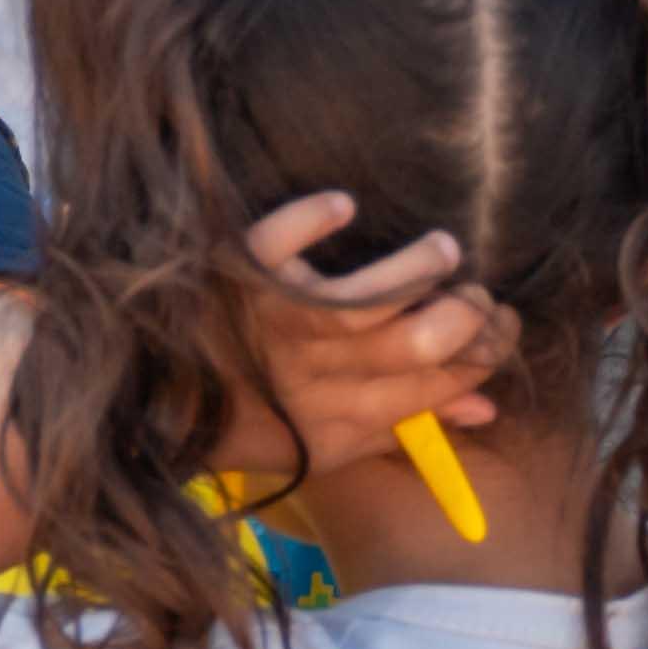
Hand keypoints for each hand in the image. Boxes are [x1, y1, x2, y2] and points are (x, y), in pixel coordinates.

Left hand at [224, 190, 514, 486]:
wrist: (143, 407)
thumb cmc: (248, 422)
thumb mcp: (330, 442)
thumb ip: (406, 423)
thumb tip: (484, 408)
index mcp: (340, 419)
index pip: (430, 388)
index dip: (477, 358)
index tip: (504, 328)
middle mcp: (314, 373)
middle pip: (405, 346)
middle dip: (458, 320)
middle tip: (478, 295)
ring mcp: (275, 324)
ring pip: (354, 301)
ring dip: (408, 272)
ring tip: (443, 249)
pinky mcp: (239, 280)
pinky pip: (271, 248)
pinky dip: (306, 223)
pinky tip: (342, 206)